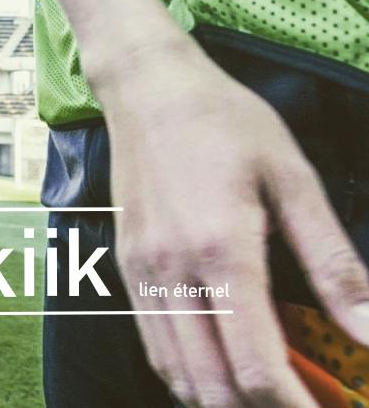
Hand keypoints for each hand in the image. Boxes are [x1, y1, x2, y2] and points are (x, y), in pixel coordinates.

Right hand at [99, 35, 368, 405]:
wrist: (145, 84)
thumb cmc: (224, 121)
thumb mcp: (294, 178)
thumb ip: (332, 262)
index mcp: (221, 249)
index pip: (256, 363)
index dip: (296, 405)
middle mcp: (172, 270)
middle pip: (211, 383)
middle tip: (304, 401)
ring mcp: (142, 270)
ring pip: (174, 371)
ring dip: (220, 398)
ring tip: (268, 392)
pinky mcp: (127, 264)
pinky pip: (153, 343)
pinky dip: (187, 373)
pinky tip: (221, 368)